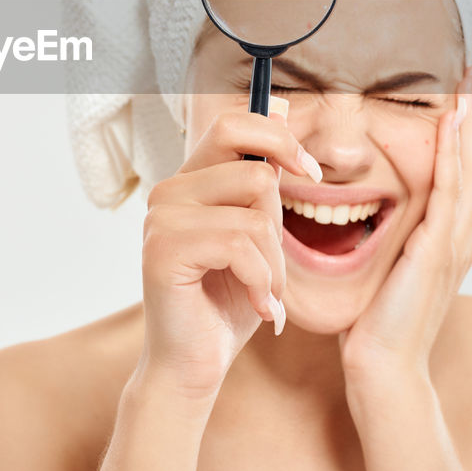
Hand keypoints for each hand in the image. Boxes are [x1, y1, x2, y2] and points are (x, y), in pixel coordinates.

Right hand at [136, 102, 320, 398]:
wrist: (194, 365)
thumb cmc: (227, 302)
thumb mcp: (257, 233)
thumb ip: (264, 180)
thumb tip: (285, 105)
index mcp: (191, 180)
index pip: (234, 124)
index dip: (280, 138)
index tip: (310, 173)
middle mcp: (170, 191)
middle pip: (252, 166)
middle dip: (281, 214)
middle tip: (277, 259)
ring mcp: (161, 218)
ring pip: (254, 213)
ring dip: (275, 263)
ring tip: (265, 292)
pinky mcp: (163, 249)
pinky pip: (240, 245)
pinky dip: (262, 282)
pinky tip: (258, 307)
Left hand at [338, 64, 471, 384]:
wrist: (383, 370)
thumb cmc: (375, 325)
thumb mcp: (382, 270)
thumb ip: (385, 239)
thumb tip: (359, 208)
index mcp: (447, 240)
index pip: (462, 172)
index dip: (464, 131)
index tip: (460, 90)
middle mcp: (458, 238)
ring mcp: (453, 245)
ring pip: (470, 169)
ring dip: (470, 123)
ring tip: (468, 83)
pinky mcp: (437, 252)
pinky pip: (450, 192)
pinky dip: (454, 154)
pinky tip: (451, 124)